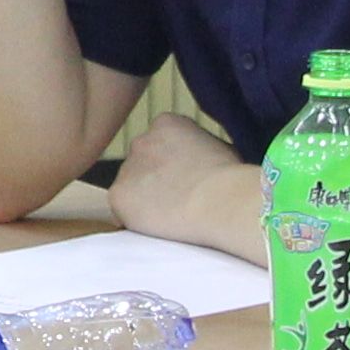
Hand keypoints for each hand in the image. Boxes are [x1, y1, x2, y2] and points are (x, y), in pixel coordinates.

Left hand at [110, 111, 255, 242]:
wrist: (220, 200)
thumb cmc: (231, 179)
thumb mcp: (220, 149)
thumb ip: (198, 150)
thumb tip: (200, 163)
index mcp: (166, 124)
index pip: (159, 145)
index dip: (174, 167)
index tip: (189, 180)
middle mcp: (141, 141)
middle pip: (142, 165)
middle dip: (156, 181)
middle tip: (179, 201)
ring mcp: (127, 168)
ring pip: (131, 189)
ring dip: (145, 201)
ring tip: (173, 215)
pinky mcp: (117, 196)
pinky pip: (122, 212)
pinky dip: (136, 220)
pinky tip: (160, 225)